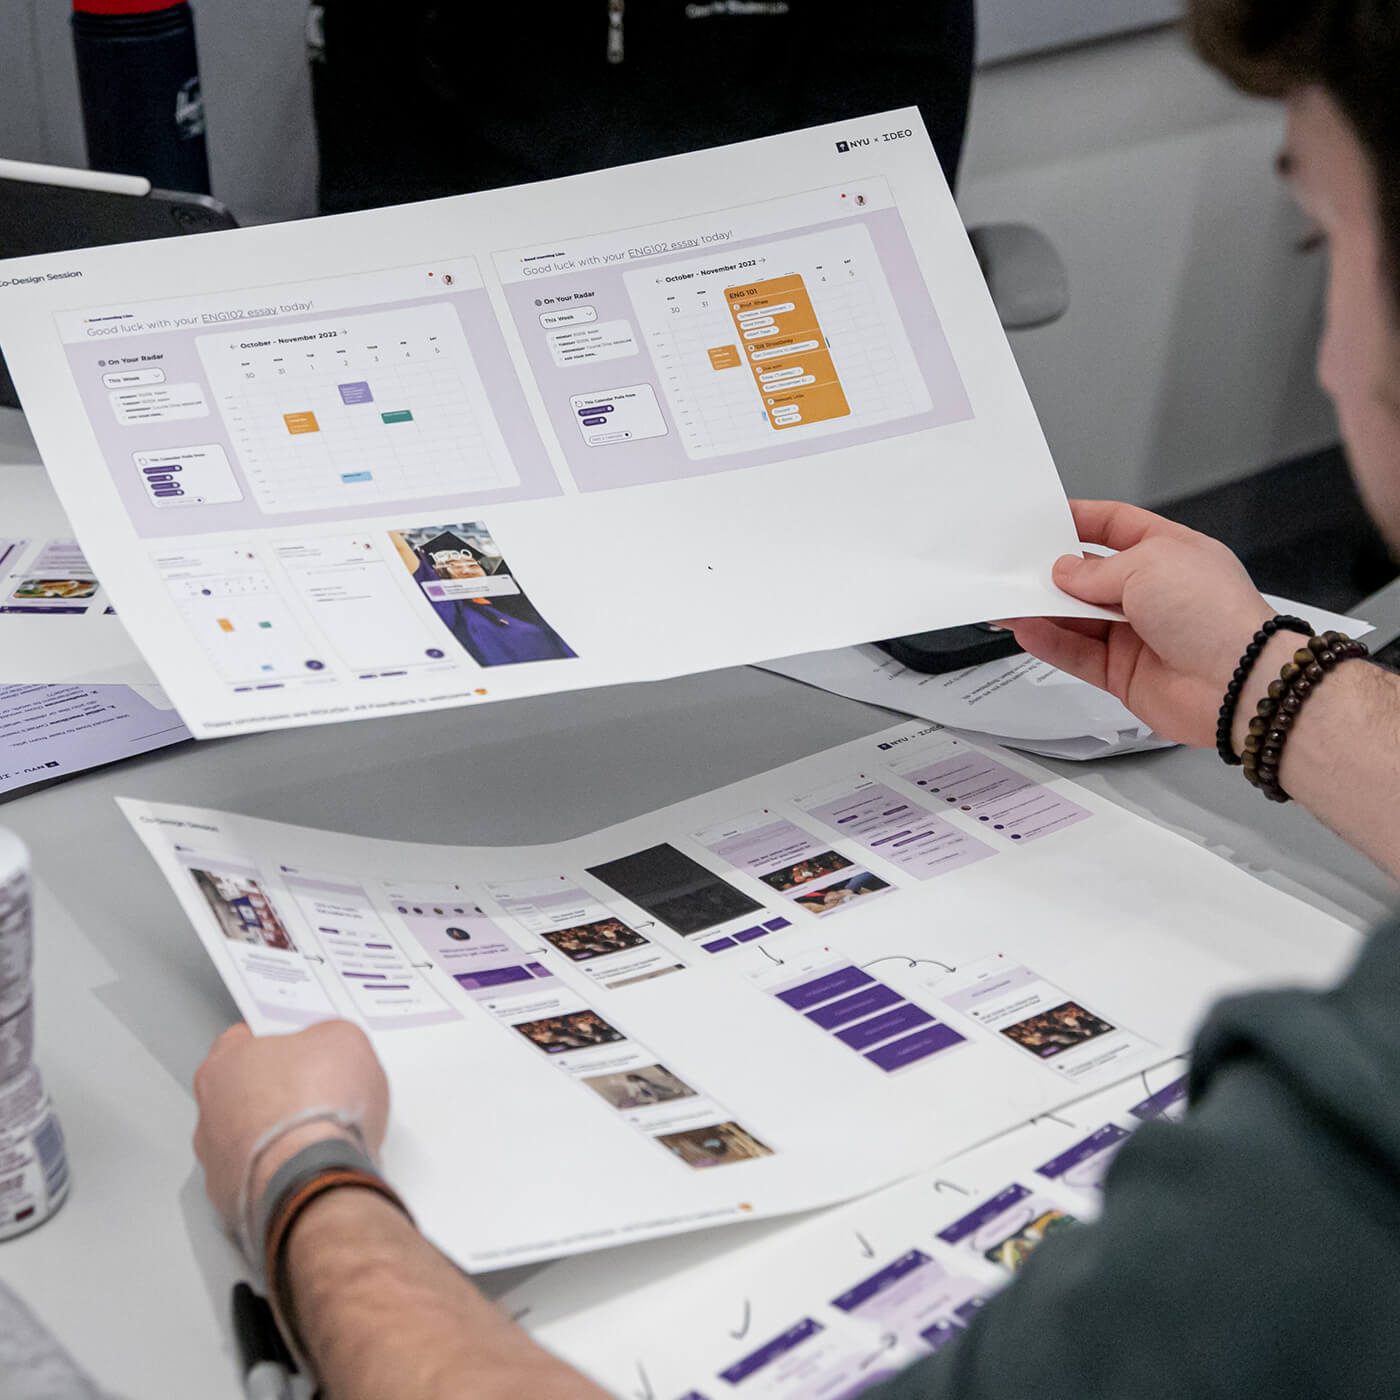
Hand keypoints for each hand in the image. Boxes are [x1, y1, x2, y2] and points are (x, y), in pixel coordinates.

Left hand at [192, 1019, 389, 1242]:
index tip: (305, 1047)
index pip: (244, 1040)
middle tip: (319, 1091)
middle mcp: (210, 1112)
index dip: (281, 1041)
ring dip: (279, 1136)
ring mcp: (217, 1161)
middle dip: (279, 1091)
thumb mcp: (344, 1039)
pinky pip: (260, 1177)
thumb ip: (326, 1037)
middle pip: (245, 1090)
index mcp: (224, 1064)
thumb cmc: (318, 1110)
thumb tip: (331, 1047)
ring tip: (322, 1135)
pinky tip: (314, 1165)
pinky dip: (283, 1172)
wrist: (316, 1179)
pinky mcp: (233, 1201)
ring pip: (249, 1138)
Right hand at [1003, 500, 1272, 746]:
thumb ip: (1096, 570)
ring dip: (1043, 609)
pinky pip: (1077, 654)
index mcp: (1171, 553)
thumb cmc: (1211, 612)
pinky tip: (1025, 629)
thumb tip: (1063, 573)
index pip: (1119, 527)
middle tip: (1014, 566)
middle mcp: (1154, 592)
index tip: (1045, 519)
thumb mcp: (1149, 565)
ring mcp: (1137, 634)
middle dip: (1053, 571)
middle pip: (1091, 576)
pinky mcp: (1123, 673)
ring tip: (1006, 601)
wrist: (1237, 684)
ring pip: (1078, 618)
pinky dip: (1050, 642)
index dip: (1083, 520)